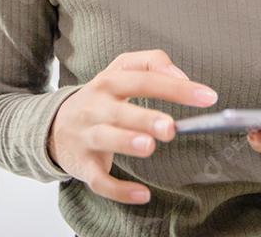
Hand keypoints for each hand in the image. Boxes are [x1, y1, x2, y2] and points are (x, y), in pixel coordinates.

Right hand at [48, 49, 217, 204]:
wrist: (53, 126)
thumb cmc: (100, 98)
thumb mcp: (119, 71)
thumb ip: (152, 64)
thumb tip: (183, 78)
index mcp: (109, 82)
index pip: (144, 78)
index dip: (175, 87)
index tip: (207, 97)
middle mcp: (96, 106)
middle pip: (120, 109)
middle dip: (144, 117)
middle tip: (170, 127)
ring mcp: (87, 135)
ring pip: (105, 138)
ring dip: (126, 142)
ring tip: (149, 146)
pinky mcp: (82, 164)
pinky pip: (98, 179)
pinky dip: (118, 189)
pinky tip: (142, 194)